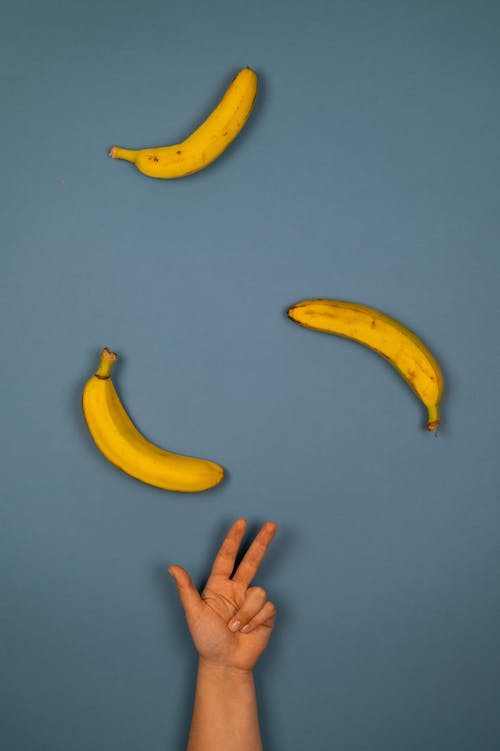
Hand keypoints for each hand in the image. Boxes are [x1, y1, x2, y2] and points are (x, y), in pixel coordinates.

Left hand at [169, 518, 277, 672]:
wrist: (225, 663)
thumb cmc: (206, 639)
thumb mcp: (193, 613)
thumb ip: (185, 589)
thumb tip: (172, 567)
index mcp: (219, 586)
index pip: (227, 557)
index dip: (233, 539)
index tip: (240, 522)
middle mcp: (237, 589)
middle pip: (252, 560)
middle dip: (262, 542)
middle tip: (271, 524)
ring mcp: (251, 601)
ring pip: (258, 591)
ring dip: (246, 612)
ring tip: (235, 627)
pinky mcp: (265, 614)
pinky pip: (266, 607)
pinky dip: (255, 620)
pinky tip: (247, 630)